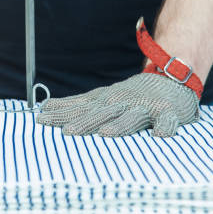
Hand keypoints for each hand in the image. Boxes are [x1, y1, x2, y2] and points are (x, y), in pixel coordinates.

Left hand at [37, 73, 199, 136]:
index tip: (42, 119)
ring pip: (132, 118)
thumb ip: (76, 105)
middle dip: (84, 122)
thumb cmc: (129, 95)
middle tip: (67, 132)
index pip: (80, 108)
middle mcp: (122, 103)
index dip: (62, 114)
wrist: (170, 77)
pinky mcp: (168, 113)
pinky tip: (159, 136)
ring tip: (106, 133)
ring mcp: (145, 108)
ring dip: (119, 126)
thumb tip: (45, 107)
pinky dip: (164, 128)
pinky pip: (167, 122)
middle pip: (101, 113)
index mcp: (105, 101)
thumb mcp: (101, 97)